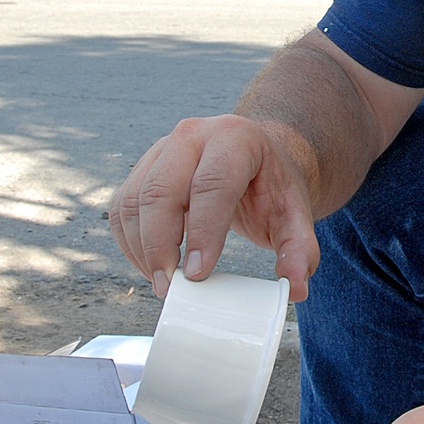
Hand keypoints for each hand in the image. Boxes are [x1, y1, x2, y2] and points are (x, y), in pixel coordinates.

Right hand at [108, 113, 319, 299]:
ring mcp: (161, 149)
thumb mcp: (295, 213)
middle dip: (160, 244)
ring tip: (163, 284)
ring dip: (141, 248)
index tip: (197, 274)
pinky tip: (151, 268)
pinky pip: (122, 207)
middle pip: (162, 190)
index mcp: (235, 138)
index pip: (213, 184)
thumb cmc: (272, 186)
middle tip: (171, 288)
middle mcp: (192, 135)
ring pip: (135, 200)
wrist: (255, 158)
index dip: (203, 231)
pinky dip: (130, 243)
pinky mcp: (142, 169)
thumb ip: (300, 249)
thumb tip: (296, 287)